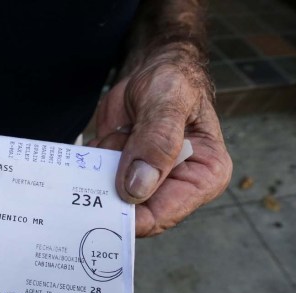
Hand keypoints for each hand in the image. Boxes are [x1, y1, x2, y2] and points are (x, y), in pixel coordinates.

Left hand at [90, 48, 231, 236]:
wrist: (153, 71)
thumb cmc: (174, 82)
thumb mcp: (168, 103)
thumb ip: (157, 142)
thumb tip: (137, 188)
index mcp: (203, 176)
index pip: (164, 214)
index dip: (131, 218)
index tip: (101, 206)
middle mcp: (176, 187)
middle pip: (133, 213)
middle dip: (110, 191)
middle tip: (105, 157)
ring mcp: (145, 182)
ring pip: (108, 198)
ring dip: (102, 169)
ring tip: (117, 137)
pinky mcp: (122, 174)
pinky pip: (95, 181)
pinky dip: (93, 162)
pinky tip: (107, 139)